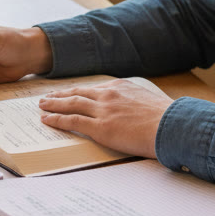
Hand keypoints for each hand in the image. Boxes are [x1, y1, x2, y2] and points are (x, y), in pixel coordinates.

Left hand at [38, 81, 173, 157]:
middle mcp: (109, 95)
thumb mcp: (148, 102)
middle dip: (61, 95)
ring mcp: (103, 111)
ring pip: (71, 104)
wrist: (172, 126)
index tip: (69, 93)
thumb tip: (130, 112)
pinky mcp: (101, 127)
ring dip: (54, 105)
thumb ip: (133, 103)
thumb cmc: (166, 119)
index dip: (78, 91)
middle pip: (78, 93)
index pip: (93, 89)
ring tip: (42, 106)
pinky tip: (47, 120)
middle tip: (47, 97)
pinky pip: (73, 121)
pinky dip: (57, 119)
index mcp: (121, 88)